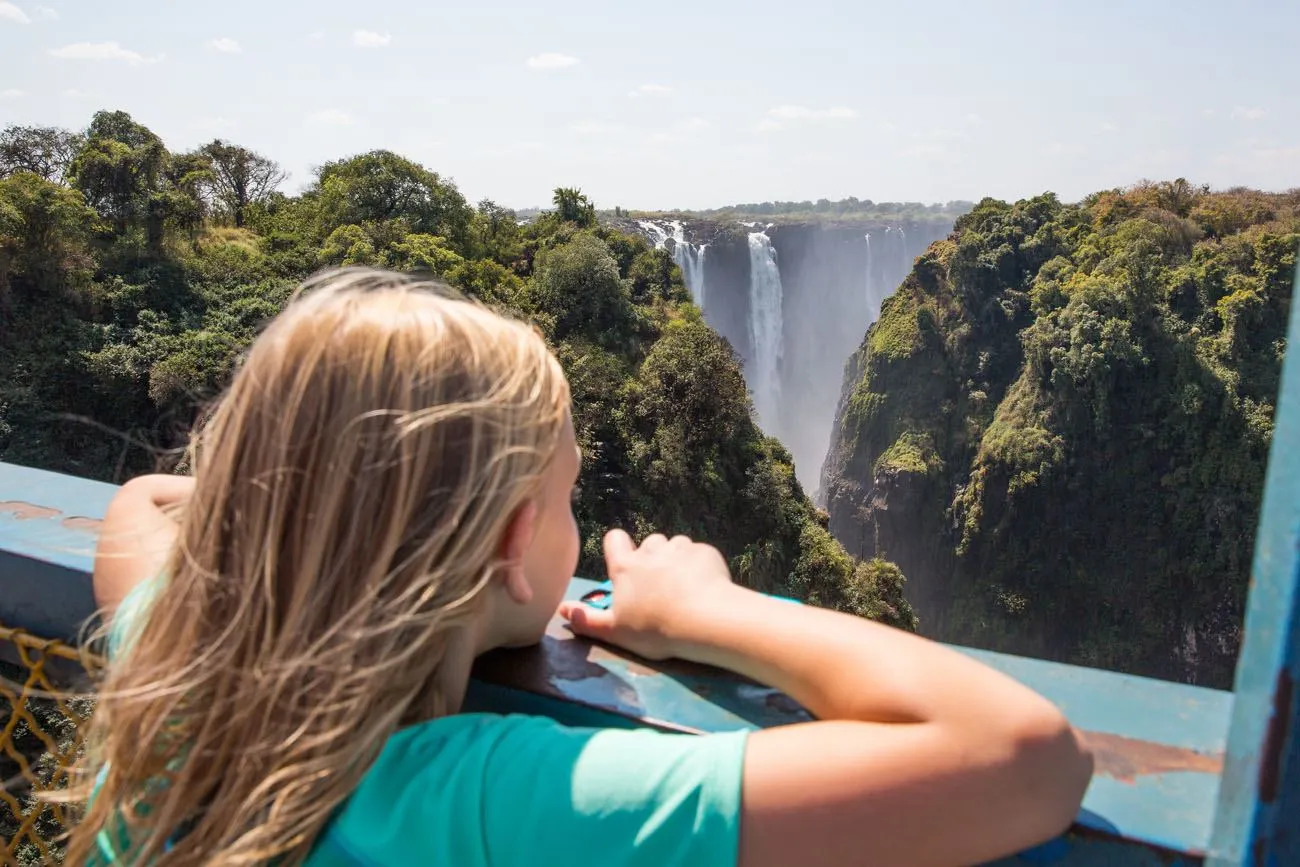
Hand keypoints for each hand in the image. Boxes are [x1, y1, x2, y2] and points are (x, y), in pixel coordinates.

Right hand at [557, 529, 739, 660]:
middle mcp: (651, 551)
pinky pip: (699, 553)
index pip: (614, 539)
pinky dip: (700, 566)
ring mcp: (680, 548)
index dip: (618, 547)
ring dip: (677, 560)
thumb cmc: (655, 629)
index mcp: (626, 567)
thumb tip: (561, 610)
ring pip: (676, 546)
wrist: (705, 620)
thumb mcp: (616, 632)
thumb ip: (588, 620)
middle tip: (659, 587)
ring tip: (684, 588)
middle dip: (653, 558)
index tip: (625, 564)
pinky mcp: (706, 552)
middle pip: (649, 543)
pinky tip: (705, 587)